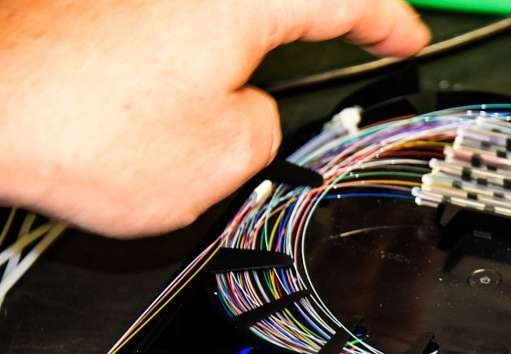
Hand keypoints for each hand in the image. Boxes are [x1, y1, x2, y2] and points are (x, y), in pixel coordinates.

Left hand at [0, 0, 428, 236]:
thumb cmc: (82, 127)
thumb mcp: (224, 158)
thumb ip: (264, 129)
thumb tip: (250, 113)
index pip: (347, 0)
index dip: (387, 23)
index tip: (406, 37)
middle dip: (329, 16)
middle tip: (355, 35)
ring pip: (232, 13)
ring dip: (259, 35)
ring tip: (268, 70)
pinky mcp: (104, 1)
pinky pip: (184, 18)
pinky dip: (206, 41)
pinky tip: (193, 78)